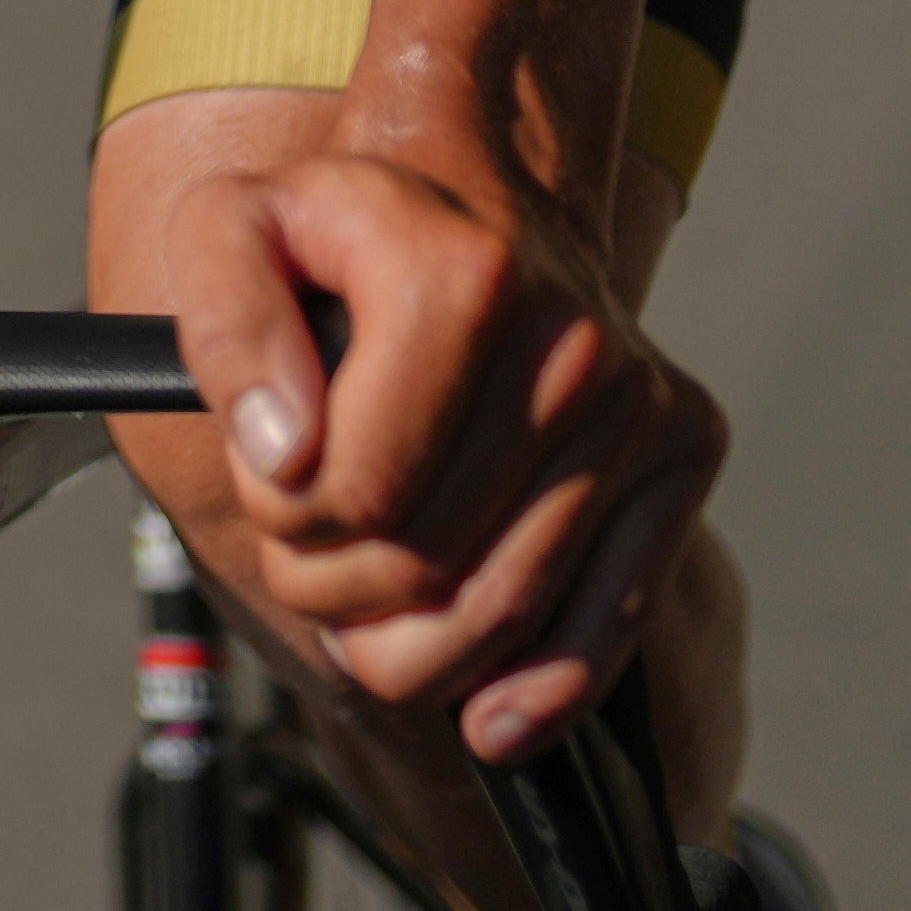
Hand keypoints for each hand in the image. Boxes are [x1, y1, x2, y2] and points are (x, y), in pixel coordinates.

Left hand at [112, 112, 723, 767]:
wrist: (476, 190)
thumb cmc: (340, 231)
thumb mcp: (234, 232)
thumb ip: (224, 328)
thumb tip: (285, 457)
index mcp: (464, 281)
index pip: (357, 491)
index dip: (286, 519)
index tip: (272, 485)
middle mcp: (575, 345)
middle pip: (427, 562)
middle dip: (336, 587)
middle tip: (308, 550)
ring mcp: (640, 401)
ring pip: (509, 612)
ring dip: (414, 646)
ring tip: (369, 599)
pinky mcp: (686, 446)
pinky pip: (616, 615)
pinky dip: (546, 690)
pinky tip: (493, 720)